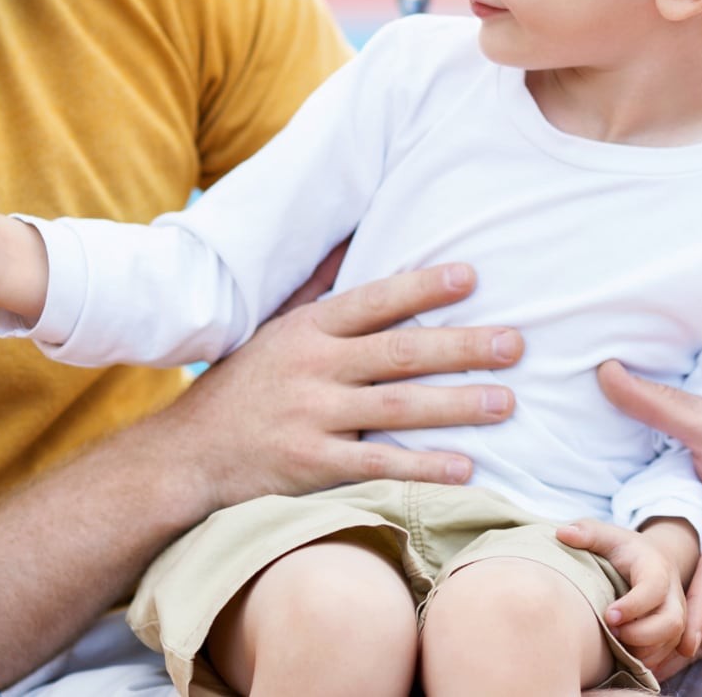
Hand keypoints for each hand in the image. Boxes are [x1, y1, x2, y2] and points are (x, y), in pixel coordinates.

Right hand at [158, 263, 523, 509]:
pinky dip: (422, 467)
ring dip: (456, 405)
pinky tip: (465, 467)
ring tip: (507, 402)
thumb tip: (352, 233)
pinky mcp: (310, 466)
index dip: (422, 287)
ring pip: (396, 407)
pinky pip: (376, 466)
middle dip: (461, 346)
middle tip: (515, 344)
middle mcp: (311, 368)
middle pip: (398, 352)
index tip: (471, 276)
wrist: (186, 455)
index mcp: (307, 329)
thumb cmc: (242, 386)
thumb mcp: (272, 326)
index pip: (372, 300)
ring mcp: (310, 417)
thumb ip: (316, 283)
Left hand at [556, 519, 689, 675]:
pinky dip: (648, 661)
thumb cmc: (621, 550)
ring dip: (644, 651)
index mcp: (655, 568)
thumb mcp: (606, 536)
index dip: (633, 605)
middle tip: (612, 633)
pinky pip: (668, 654)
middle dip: (641, 635)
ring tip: (616, 647)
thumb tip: (562, 533)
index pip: (654, 587)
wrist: (649, 559)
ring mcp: (676, 614)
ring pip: (671, 642)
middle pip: (671, 622)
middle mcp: (672, 594)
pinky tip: (626, 658)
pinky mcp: (673, 632)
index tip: (608, 615)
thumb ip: (587, 533)